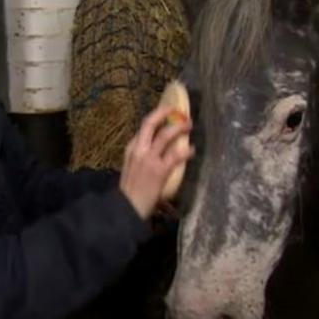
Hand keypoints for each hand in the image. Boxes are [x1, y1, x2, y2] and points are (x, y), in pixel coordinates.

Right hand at [118, 105, 194, 219]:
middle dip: (163, 113)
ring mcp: (149, 159)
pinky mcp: (159, 170)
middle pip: (150, 123)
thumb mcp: (131, 170)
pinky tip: (192, 150)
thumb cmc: (130, 193)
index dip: (156, 118)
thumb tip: (157, 155)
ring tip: (189, 125)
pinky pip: (176, 155)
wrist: (126, 208)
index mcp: (131, 150)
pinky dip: (186, 151)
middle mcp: (138, 150)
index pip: (143, 129)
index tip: (165, 114)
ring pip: (165, 135)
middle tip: (176, 109)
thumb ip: (142, 160)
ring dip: (179, 128)